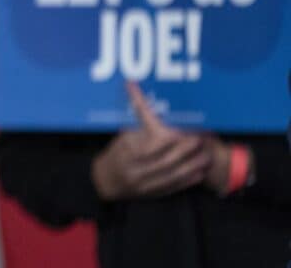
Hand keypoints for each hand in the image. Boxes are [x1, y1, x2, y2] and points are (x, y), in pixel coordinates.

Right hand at [91, 82, 210, 200]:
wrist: (105, 181)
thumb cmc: (116, 154)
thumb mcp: (123, 138)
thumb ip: (142, 131)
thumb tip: (163, 116)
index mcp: (127, 153)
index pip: (153, 143)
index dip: (171, 137)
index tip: (184, 129)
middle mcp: (135, 170)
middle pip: (167, 159)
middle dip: (186, 150)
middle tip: (201, 140)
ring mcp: (144, 184)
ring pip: (173, 175)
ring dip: (192, 165)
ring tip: (206, 156)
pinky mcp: (152, 194)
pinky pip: (173, 187)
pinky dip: (188, 181)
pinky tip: (199, 173)